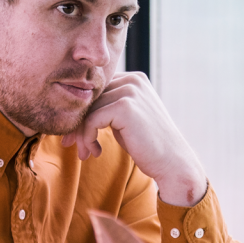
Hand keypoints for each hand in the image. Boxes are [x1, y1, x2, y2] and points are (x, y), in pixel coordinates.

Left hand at [61, 72, 207, 206]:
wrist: (173, 163)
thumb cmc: (148, 145)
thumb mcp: (127, 119)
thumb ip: (108, 106)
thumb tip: (73, 107)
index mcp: (134, 78)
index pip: (96, 89)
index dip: (82, 111)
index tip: (75, 135)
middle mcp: (132, 80)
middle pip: (89, 97)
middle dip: (77, 123)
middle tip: (71, 145)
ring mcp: (130, 91)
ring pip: (87, 110)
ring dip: (81, 135)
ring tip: (86, 153)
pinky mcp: (125, 107)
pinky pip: (91, 120)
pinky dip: (87, 138)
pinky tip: (96, 152)